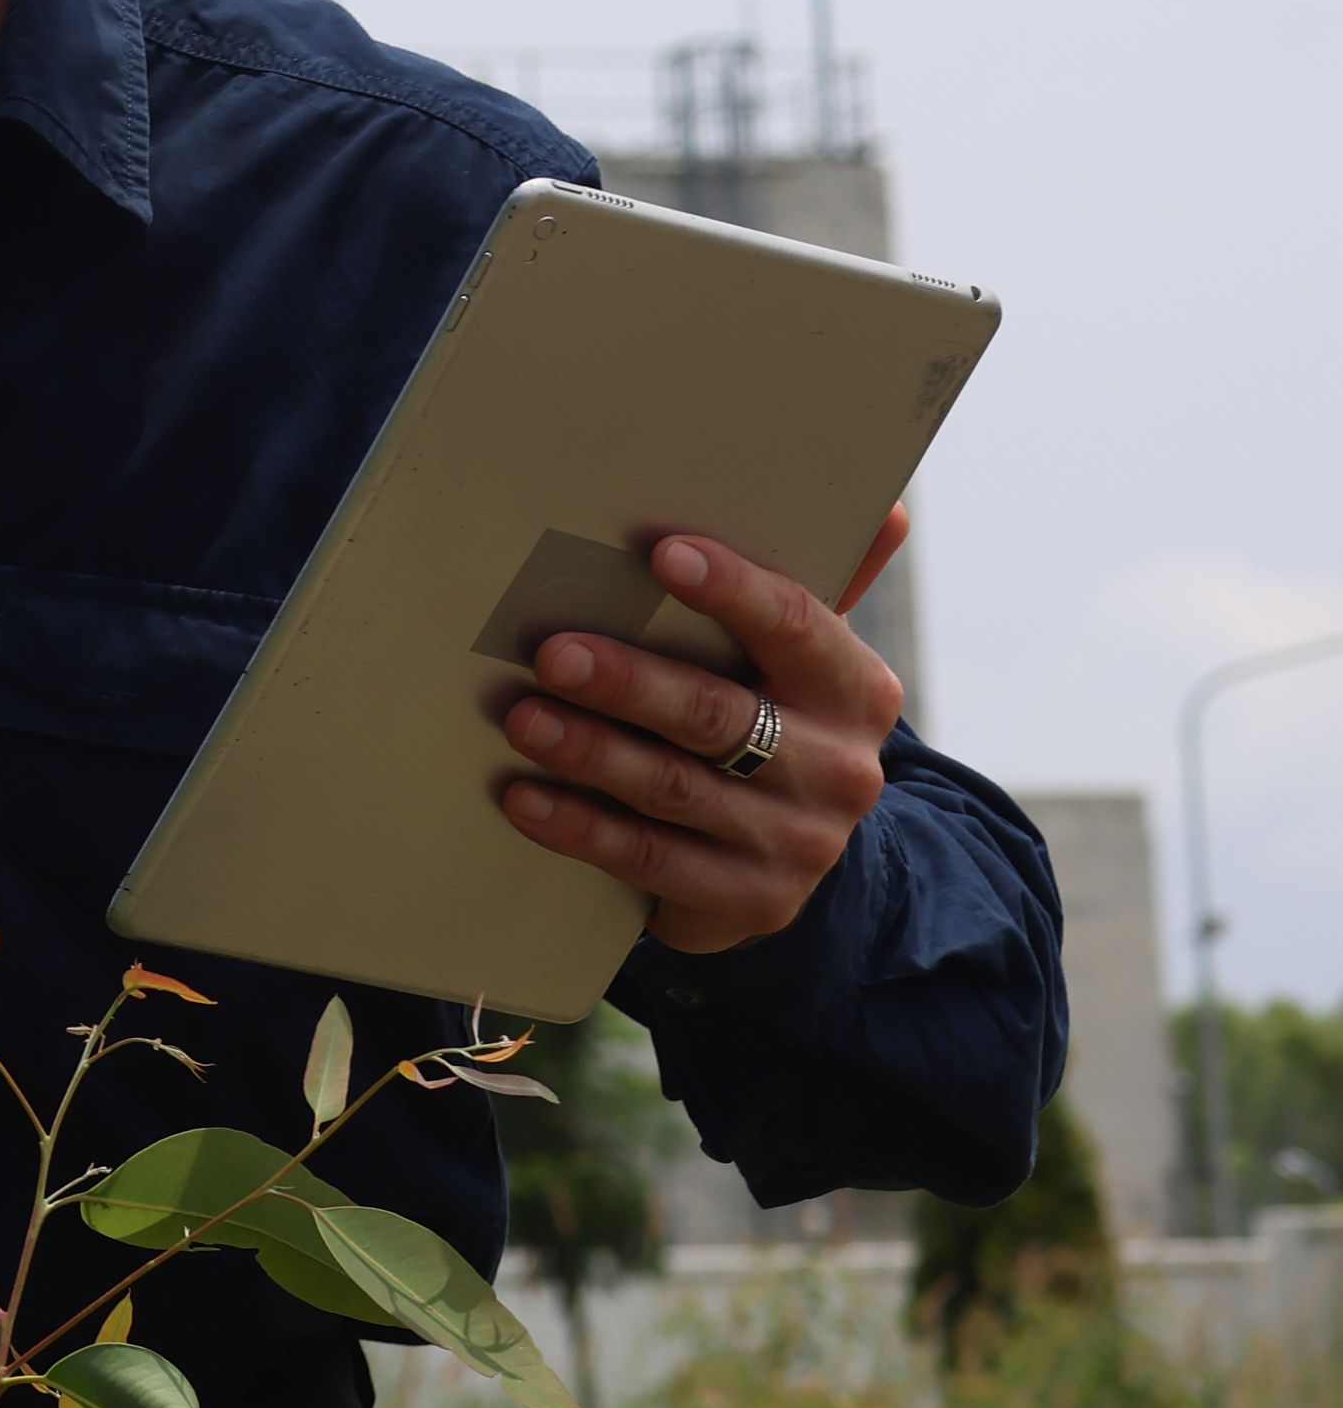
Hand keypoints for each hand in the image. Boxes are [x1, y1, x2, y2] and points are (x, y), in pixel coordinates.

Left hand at [492, 511, 909, 955]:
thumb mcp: (797, 665)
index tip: (664, 554)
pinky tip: (523, 799)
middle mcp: (840, 769)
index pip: (796, 627)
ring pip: (675, 789)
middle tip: (551, 653)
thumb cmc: (772, 723)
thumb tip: (884, 507)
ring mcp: (801, 842)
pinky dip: (579, 827)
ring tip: (522, 719)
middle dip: (629, 681)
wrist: (792, 855)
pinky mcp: (753, 901)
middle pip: (718, 716)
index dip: (733, 590)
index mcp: (854, 691)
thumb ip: (818, 590)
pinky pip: (649, 860)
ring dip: (590, 752)